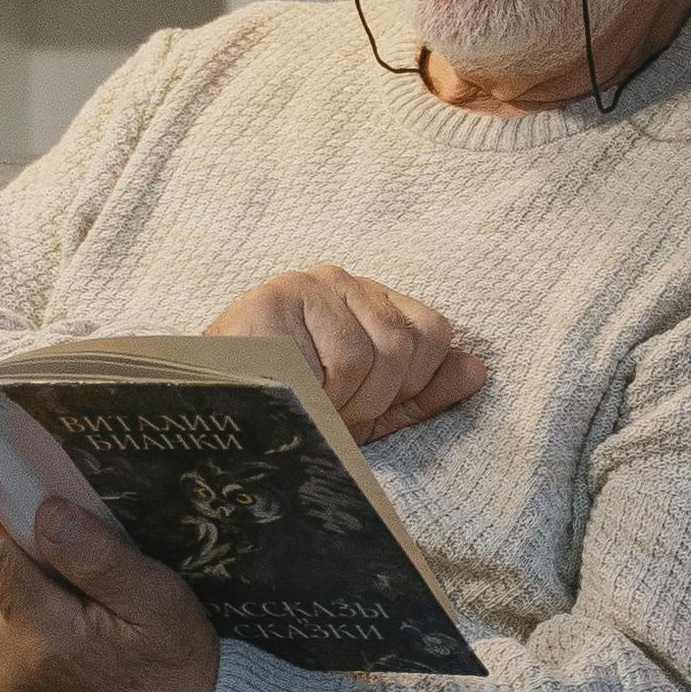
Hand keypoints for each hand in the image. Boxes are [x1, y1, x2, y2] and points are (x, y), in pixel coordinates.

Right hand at [208, 266, 485, 437]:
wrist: (210, 410)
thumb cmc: (291, 410)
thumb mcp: (367, 410)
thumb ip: (423, 393)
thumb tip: (480, 371)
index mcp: (372, 301)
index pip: (435, 332)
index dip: (412, 383)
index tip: (367, 404)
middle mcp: (345, 280)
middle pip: (407, 345)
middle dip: (374, 397)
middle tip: (332, 407)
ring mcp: (310, 284)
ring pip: (373, 354)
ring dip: (344, 398)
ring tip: (309, 398)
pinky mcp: (279, 296)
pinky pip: (337, 356)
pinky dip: (321, 391)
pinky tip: (291, 387)